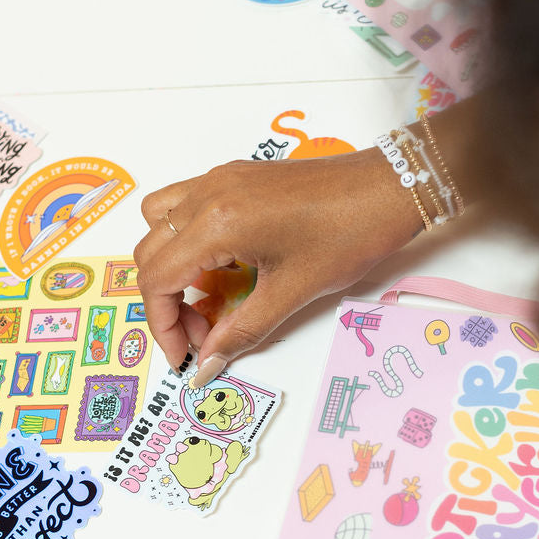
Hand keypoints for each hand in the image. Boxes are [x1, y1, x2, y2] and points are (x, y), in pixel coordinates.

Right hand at [135, 149, 418, 384]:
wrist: (390, 188)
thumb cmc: (351, 233)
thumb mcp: (293, 292)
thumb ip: (242, 331)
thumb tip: (207, 362)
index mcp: (218, 222)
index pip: (157, 279)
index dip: (162, 325)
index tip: (183, 354)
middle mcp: (208, 194)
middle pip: (149, 254)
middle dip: (165, 303)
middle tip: (202, 333)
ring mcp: (219, 179)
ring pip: (157, 224)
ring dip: (168, 266)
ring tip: (204, 297)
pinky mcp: (234, 176)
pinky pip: (183, 205)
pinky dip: (184, 240)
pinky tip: (218, 265)